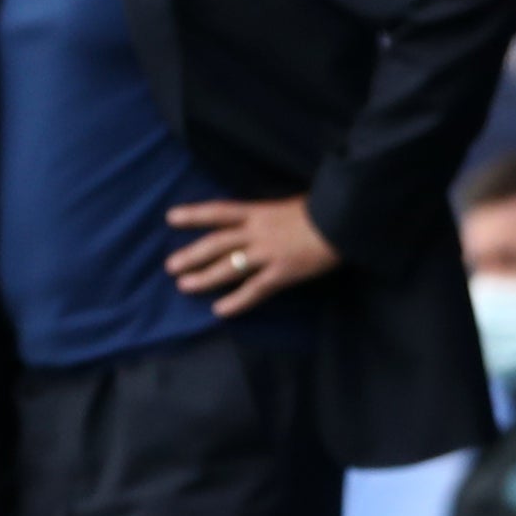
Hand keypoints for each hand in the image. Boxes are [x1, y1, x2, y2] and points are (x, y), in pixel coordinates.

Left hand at [164, 196, 341, 316]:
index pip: (219, 212)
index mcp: (259, 212)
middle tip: (170, 266)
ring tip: (184, 286)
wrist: (345, 219)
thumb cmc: (322, 209)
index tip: (170, 217)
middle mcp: (257, 232)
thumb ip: (268, 216)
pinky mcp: (281, 273)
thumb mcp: (288, 205)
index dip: (194, 214)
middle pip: (216, 243)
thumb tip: (253, 222)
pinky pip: (254, 290)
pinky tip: (219, 310)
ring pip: (228, 266)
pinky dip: (236, 301)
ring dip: (204, 277)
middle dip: (191, 255)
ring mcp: (268, 253)